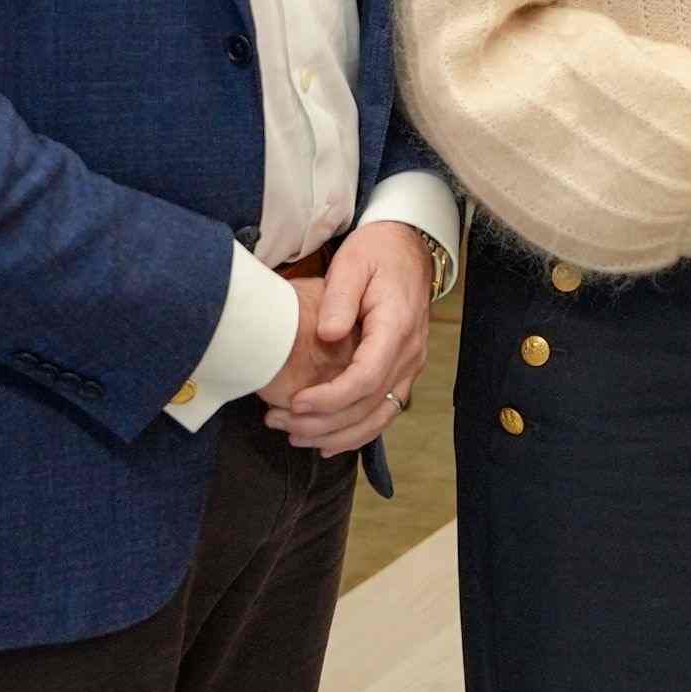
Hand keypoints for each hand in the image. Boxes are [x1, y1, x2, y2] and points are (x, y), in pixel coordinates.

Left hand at [272, 222, 434, 456]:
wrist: (408, 248)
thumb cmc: (377, 253)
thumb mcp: (353, 263)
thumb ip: (339, 298)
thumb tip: (328, 335)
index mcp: (397, 326)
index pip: (366, 376)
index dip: (330, 398)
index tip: (295, 403)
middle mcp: (410, 352)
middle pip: (370, 404)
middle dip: (324, 422)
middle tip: (280, 423)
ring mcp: (410, 364)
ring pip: (379, 416)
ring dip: (338, 434)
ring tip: (295, 438)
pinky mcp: (404, 370)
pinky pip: (385, 411)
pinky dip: (358, 432)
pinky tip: (328, 443)